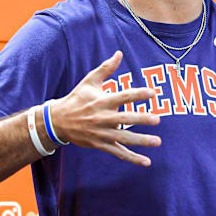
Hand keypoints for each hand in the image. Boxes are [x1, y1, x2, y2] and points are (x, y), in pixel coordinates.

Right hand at [49, 51, 160, 165]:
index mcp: (102, 101)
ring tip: (158, 142)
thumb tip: (119, 53)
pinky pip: (118, 152)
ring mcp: (101, 133)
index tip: (153, 93)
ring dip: (141, 141)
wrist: (58, 121)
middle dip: (141, 119)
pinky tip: (146, 162)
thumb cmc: (77, 98)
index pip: (123, 96)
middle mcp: (102, 117)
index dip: (138, 94)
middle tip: (157, 119)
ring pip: (124, 138)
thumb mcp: (89, 81)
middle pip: (125, 119)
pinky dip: (132, 158)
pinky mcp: (100, 144)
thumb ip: (106, 68)